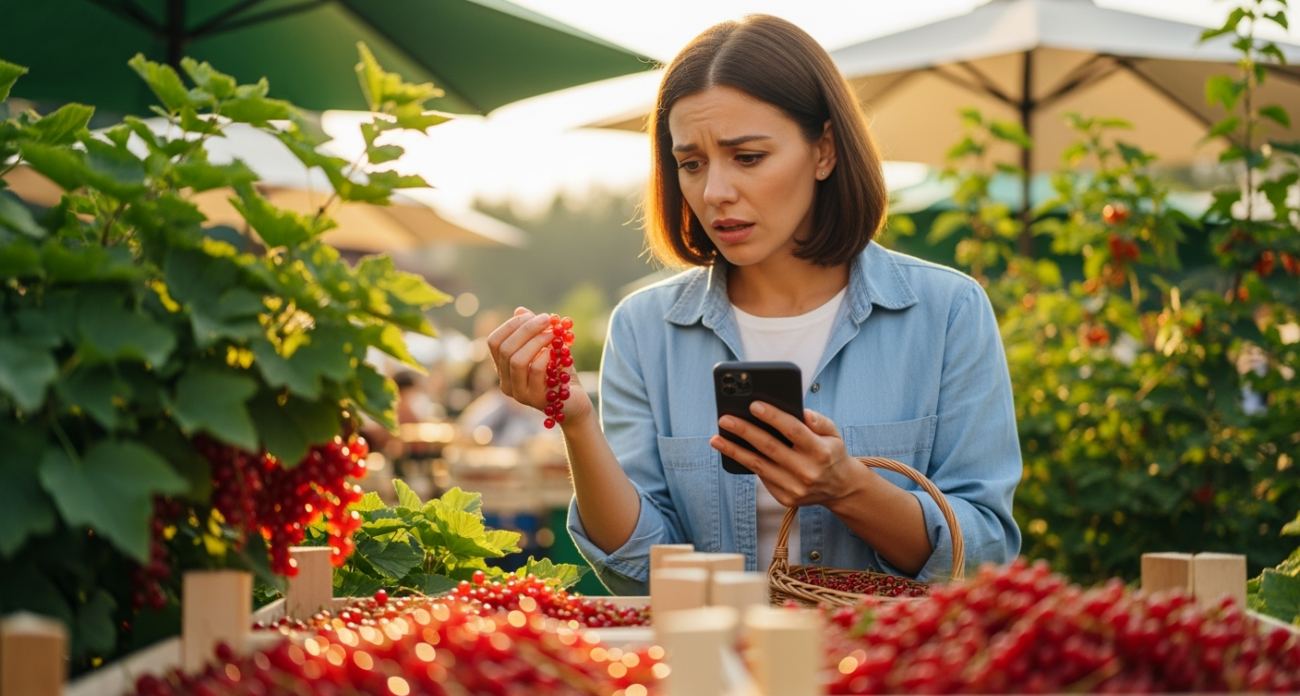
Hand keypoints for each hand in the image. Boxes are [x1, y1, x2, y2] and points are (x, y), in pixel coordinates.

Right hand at [486, 307, 591, 425]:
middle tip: (546, 319)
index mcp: (503, 369)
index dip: (510, 325)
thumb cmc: (559, 373)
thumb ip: (533, 332)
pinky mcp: (535, 399)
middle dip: (526, 330)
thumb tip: (520, 310)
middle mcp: (506, 382)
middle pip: (506, 349)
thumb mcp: (546, 348)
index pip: (494, 342)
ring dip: (537, 341)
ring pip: (517, 361)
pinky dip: (545, 356)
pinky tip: (556, 352)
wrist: (576, 401)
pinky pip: (535, 371)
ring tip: (553, 334)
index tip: (531, 315)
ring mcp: (519, 394)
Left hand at [709, 404, 862, 508]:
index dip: (773, 417)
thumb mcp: (833, 434)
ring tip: (716, 438)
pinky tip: (730, 450)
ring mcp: (795, 488)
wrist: (839, 488)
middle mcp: (808, 472)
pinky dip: (744, 463)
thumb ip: (819, 421)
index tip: (753, 404)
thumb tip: (801, 411)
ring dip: (734, 450)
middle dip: (744, 431)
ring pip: (758, 465)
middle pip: (770, 447)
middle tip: (725, 419)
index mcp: (821, 452)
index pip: (794, 430)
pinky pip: (761, 476)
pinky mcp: (785, 498)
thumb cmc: (831, 453)